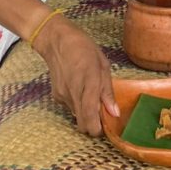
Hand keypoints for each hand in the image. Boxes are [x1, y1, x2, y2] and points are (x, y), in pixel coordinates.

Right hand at [33, 15, 118, 134]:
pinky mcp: (56, 95)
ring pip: (76, 116)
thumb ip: (108, 91)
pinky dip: (77, 105)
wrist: (56, 41)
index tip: (107, 128)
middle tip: (102, 117)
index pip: (91, 115)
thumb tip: (114, 113)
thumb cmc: (84, 48)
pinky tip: (79, 90)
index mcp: (89, 81)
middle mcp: (74, 91)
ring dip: (85, 114)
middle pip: (82, 124)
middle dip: (93, 127)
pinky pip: (70, 107)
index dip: (98, 128)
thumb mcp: (103, 65)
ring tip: (91, 97)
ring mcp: (63, 94)